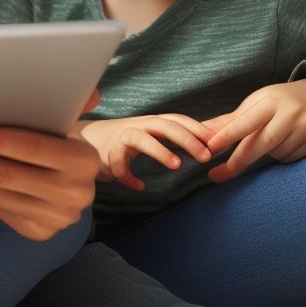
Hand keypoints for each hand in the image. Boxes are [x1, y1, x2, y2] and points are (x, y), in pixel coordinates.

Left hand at [0, 90, 100, 241]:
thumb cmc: (58, 134)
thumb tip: (72, 80)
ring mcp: (55, 217)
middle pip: (6, 175)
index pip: (34, 147)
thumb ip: (65, 100)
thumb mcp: (64, 117)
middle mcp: (74, 193)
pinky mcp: (37, 230)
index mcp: (83, 159)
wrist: (75, 175)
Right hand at [78, 114, 212, 190]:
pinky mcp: (108, 152)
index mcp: (153, 121)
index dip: (197, 128)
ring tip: (176, 165)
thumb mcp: (152, 133)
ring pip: (141, 138)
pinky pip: (118, 164)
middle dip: (185, 139)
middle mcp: (139, 125)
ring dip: (158, 150)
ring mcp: (122, 137)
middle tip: (205, 156)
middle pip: (163, 125)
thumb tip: (208, 142)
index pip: (178, 119)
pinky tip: (139, 186)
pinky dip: (128, 176)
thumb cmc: (128, 139)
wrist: (89, 139)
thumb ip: (174, 136)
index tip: (216, 142)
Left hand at [203, 76, 305, 182]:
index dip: (228, 135)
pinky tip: (283, 144)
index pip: (246, 121)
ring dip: (264, 155)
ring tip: (267, 141)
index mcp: (270, 101)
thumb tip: (201, 132)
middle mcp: (290, 114)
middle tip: (217, 174)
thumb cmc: (277, 101)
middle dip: (239, 160)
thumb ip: (229, 120)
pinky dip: (280, 156)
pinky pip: (290, 158)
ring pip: (276, 153)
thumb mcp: (255, 103)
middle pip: (261, 143)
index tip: (210, 147)